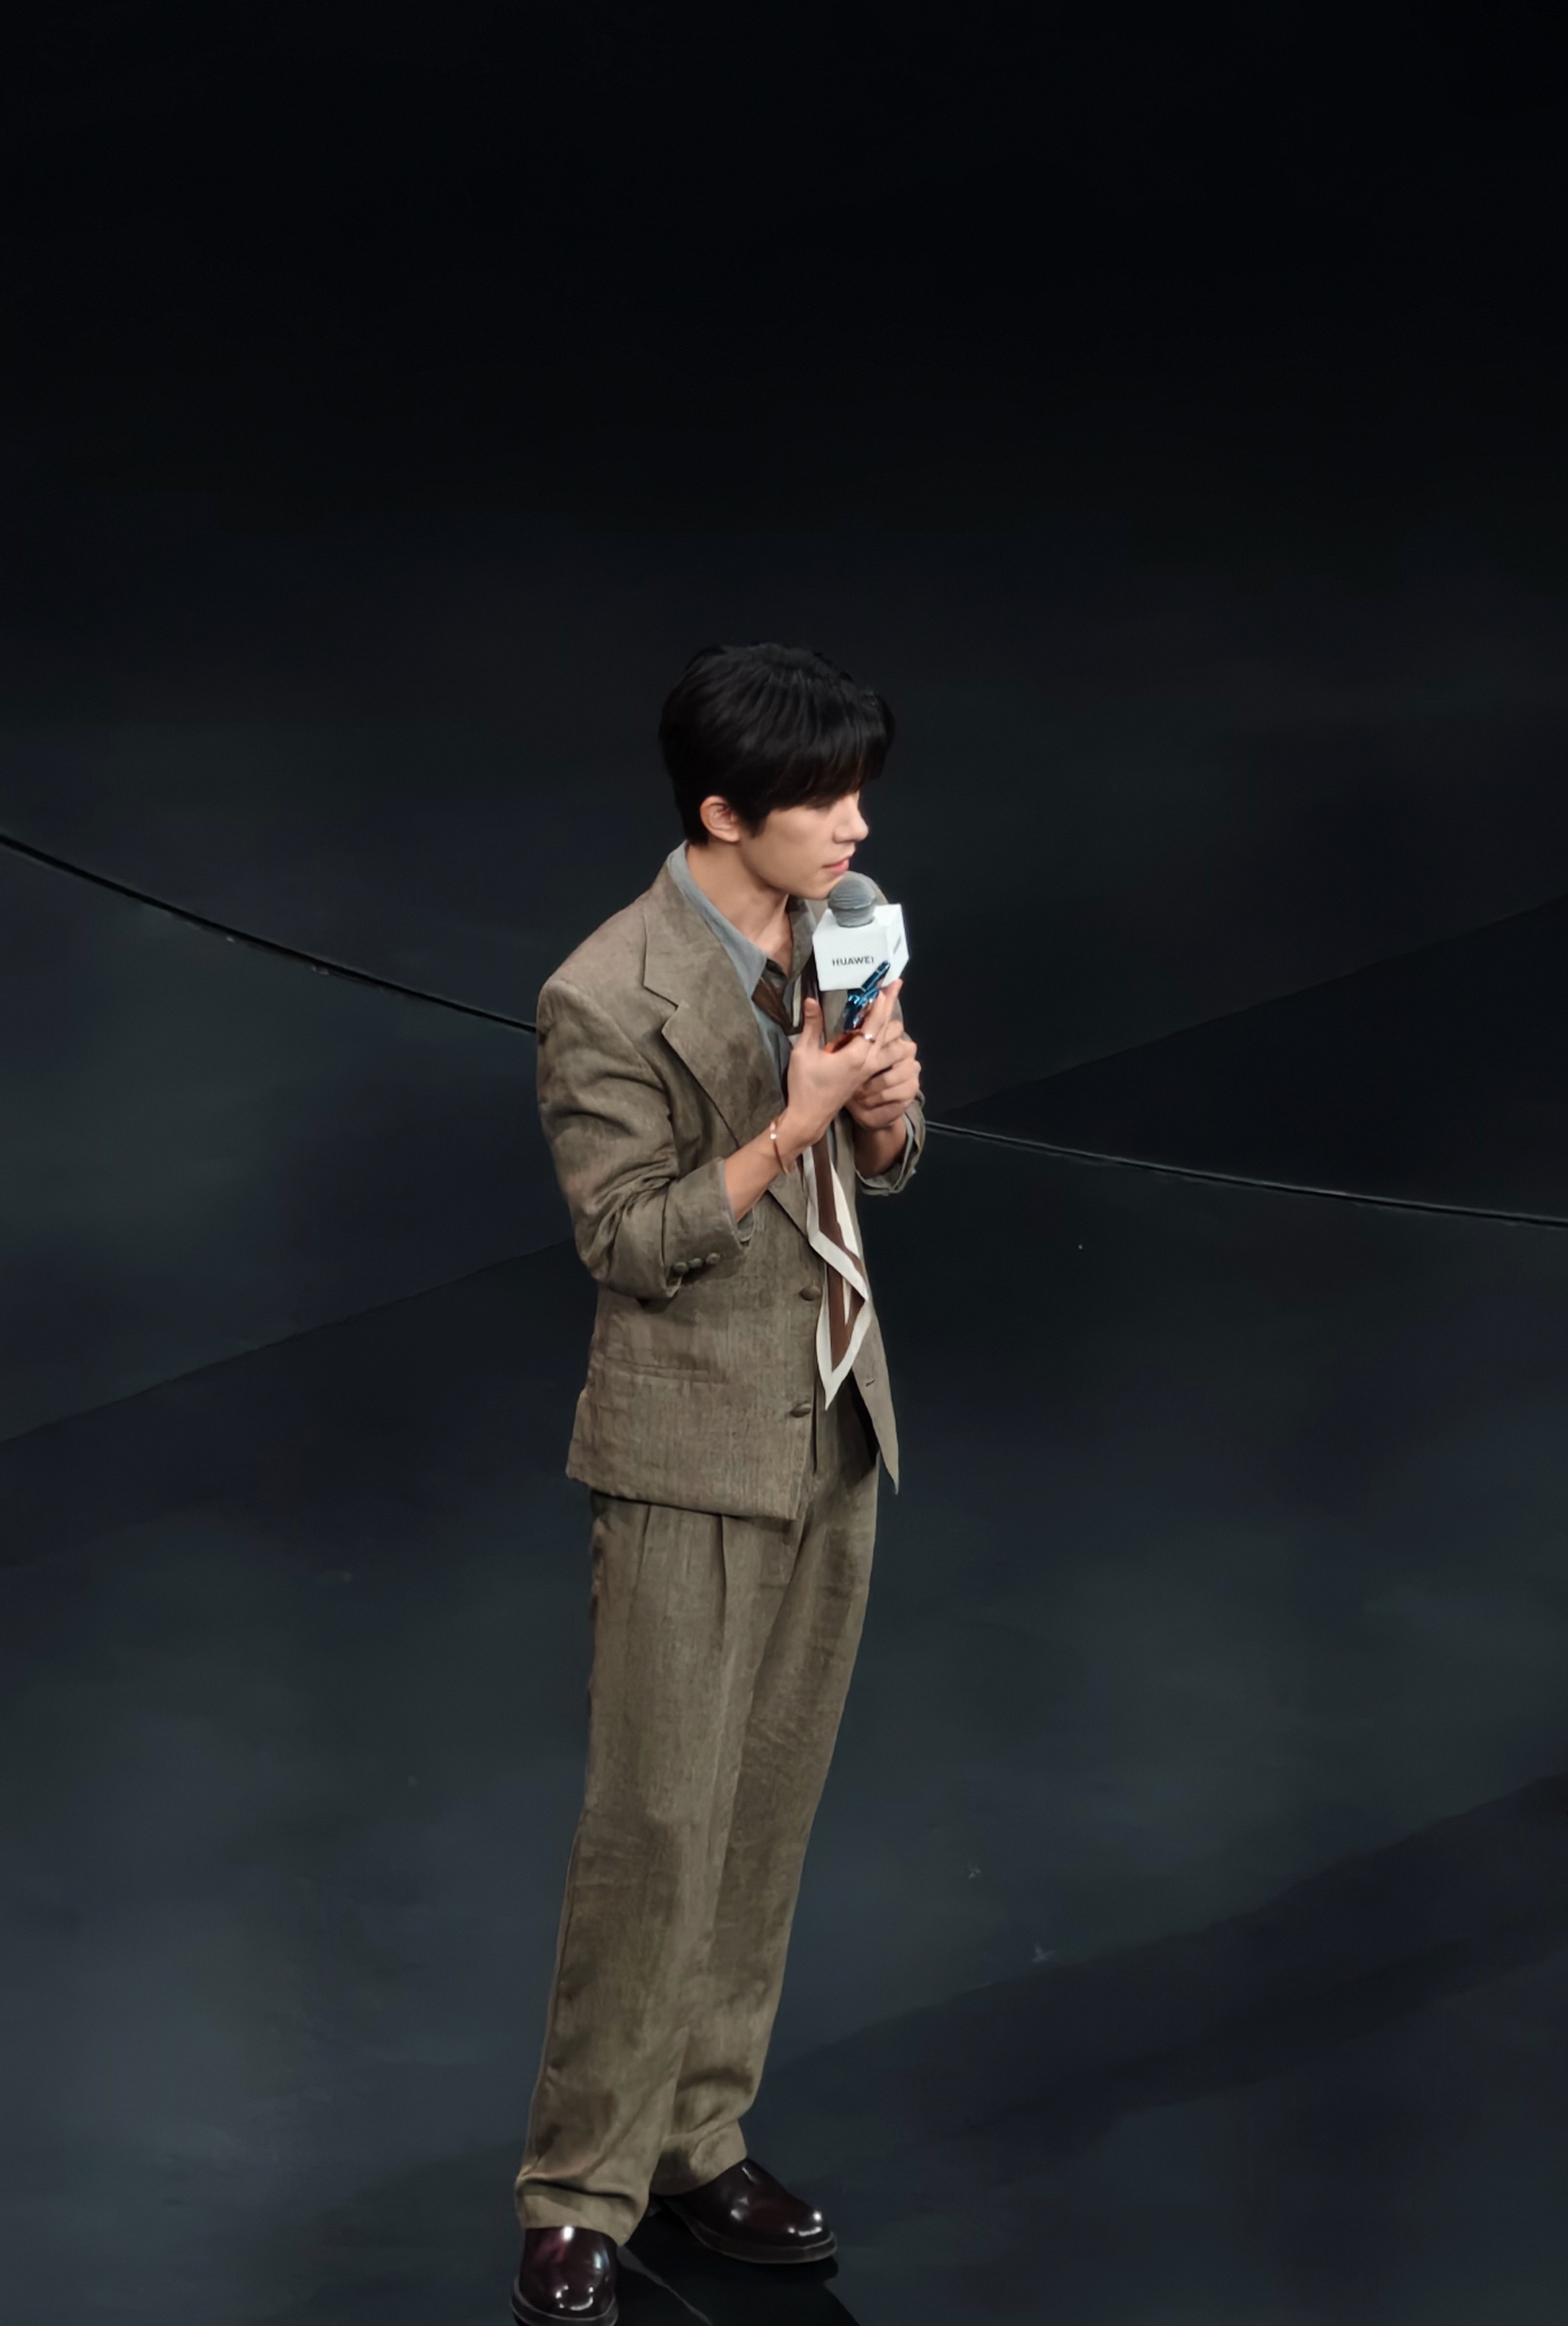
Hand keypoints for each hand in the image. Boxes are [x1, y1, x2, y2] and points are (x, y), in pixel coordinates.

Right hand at [781, 979, 907, 1152]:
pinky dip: (884, 1038)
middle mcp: (867, 1063)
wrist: (809, 1118)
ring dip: (891, 1025)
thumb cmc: (805, 1086)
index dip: (881, 1004)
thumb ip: (812, 1026)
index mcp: (856, 1056)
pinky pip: (882, 1054)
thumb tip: (811, 999)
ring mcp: (868, 1071)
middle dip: (890, 1007)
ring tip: (890, 1008)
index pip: (874, 1024)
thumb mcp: (803, 1053)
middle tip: (896, 987)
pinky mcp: (865, 1077)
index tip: (888, 986)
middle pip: (886, 1031)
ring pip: (888, 1045)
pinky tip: (879, 1031)